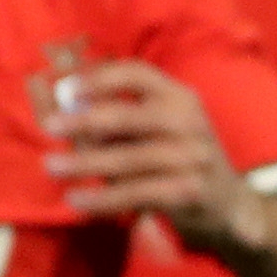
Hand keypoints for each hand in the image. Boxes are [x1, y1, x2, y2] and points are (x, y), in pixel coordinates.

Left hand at [47, 59, 263, 256]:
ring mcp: (192, 155)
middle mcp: (187, 120)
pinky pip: (136, 192)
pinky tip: (76, 199)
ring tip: (52, 166)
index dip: (99, 77)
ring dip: (85, 163)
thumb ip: (118, 120)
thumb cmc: (176, 159)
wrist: (227, 202)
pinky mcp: (189, 189)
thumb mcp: (157, 129)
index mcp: (178, 96)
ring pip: (127, 158)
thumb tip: (62, 112)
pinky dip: (102, 198)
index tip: (66, 88)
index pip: (137, 74)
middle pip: (127, 116)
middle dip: (83, 120)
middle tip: (49, 126)